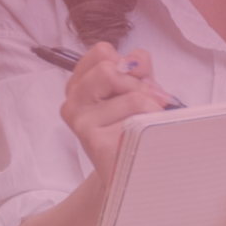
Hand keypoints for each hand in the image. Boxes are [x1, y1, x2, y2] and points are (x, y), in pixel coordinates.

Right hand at [59, 41, 172, 173]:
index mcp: (78, 85)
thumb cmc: (131, 127)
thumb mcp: (135, 90)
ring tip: (147, 123)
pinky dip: (152, 126)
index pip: (102, 52)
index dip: (128, 64)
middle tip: (148, 104)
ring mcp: (82, 124)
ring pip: (131, 97)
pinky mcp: (97, 144)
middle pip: (109, 70)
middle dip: (139, 86)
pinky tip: (145, 139)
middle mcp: (73, 104)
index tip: (136, 82)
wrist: (128, 173)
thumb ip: (137, 68)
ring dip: (151, 108)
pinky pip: (138, 121)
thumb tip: (136, 60)